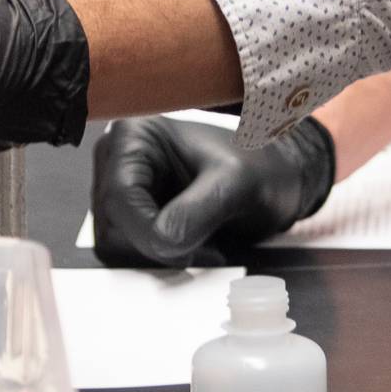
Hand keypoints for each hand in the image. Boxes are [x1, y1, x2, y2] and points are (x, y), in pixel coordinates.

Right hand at [90, 113, 337, 268]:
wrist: (278, 179)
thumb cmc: (261, 167)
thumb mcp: (238, 182)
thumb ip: (200, 209)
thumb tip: (162, 240)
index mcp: (134, 134)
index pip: (119, 198)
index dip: (148, 232)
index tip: (188, 247)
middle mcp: (117, 157)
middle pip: (113, 225)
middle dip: (156, 246)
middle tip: (203, 246)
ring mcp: (123, 186)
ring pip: (117, 244)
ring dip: (159, 256)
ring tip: (203, 243)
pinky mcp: (132, 213)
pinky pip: (130, 250)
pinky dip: (161, 258)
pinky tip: (193, 246)